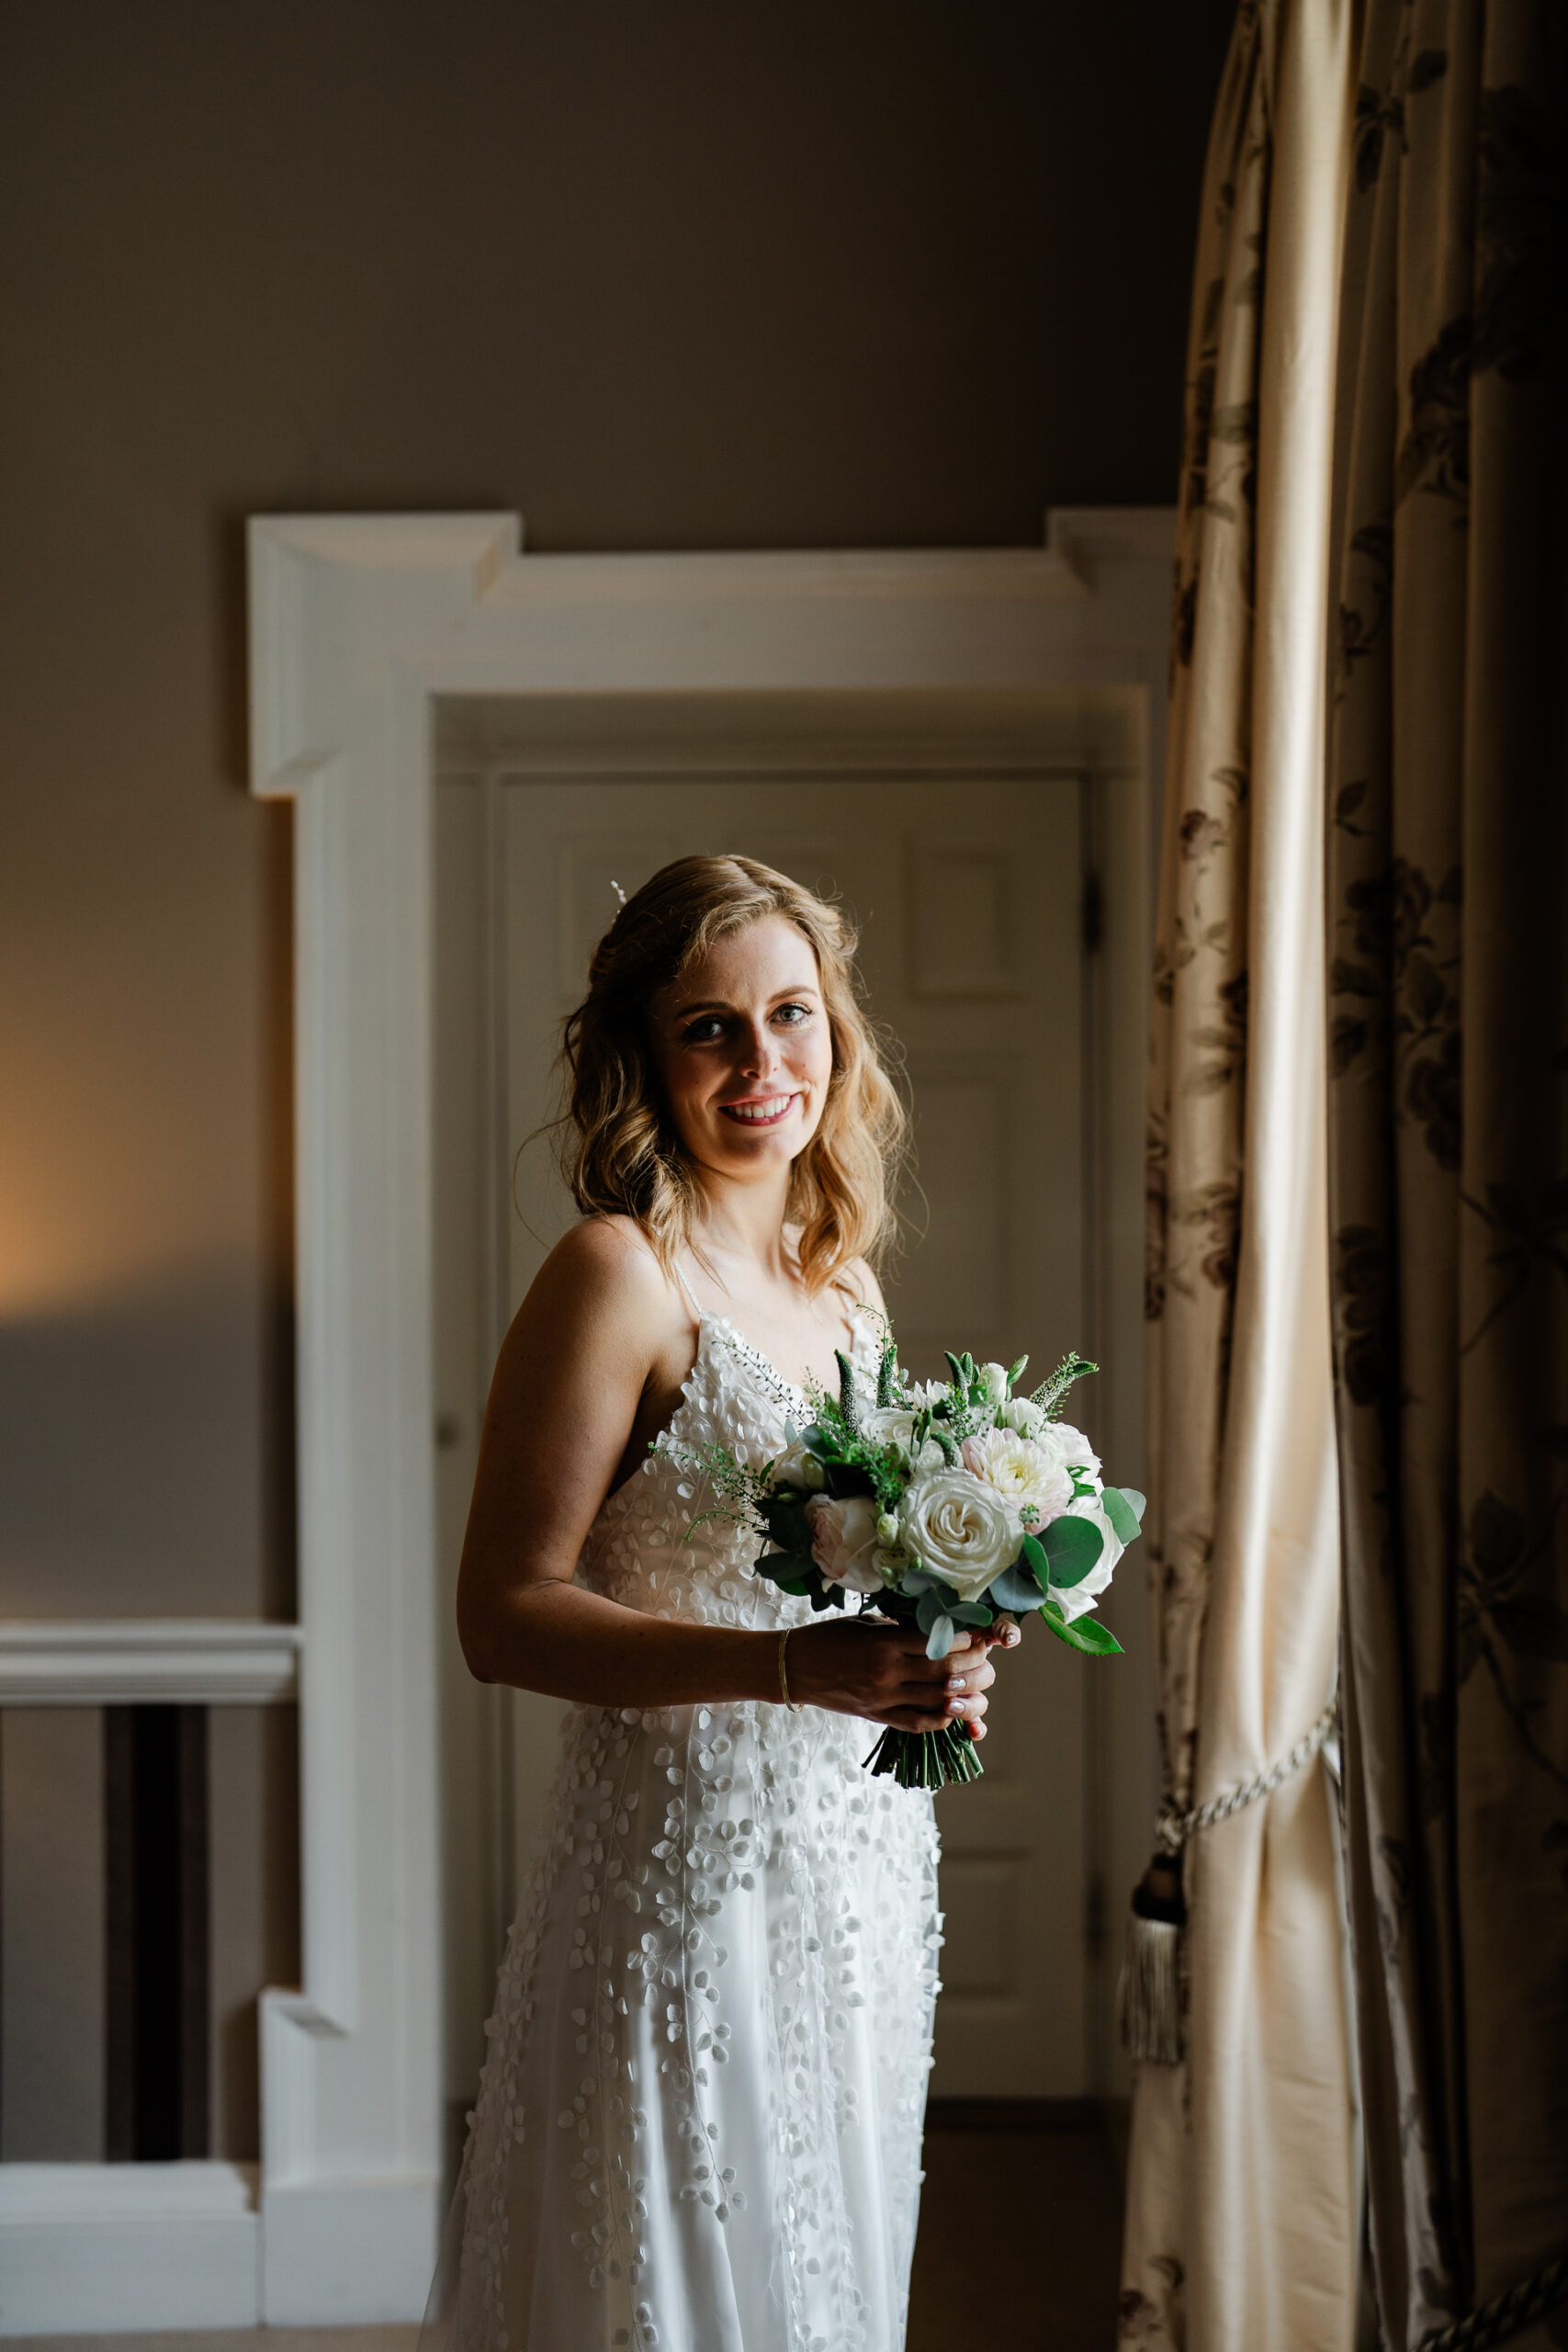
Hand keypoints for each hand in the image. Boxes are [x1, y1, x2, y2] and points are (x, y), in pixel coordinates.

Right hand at [785, 1616, 1010, 1737]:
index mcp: (884, 1642)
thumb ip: (901, 1629)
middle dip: (974, 1665)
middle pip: (945, 1671)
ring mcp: (883, 1698)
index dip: (966, 1639)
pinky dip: (941, 1719)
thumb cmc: (829, 1637)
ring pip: (937, 1699)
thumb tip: (940, 1628)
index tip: (980, 1634)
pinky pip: (917, 1723)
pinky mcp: (877, 1716)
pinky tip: (953, 1710)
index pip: (938, 1641)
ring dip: (965, 1693)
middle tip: (986, 1658)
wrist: (794, 1667)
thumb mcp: (866, 1624)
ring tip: (978, 1684)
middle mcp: (887, 1672)